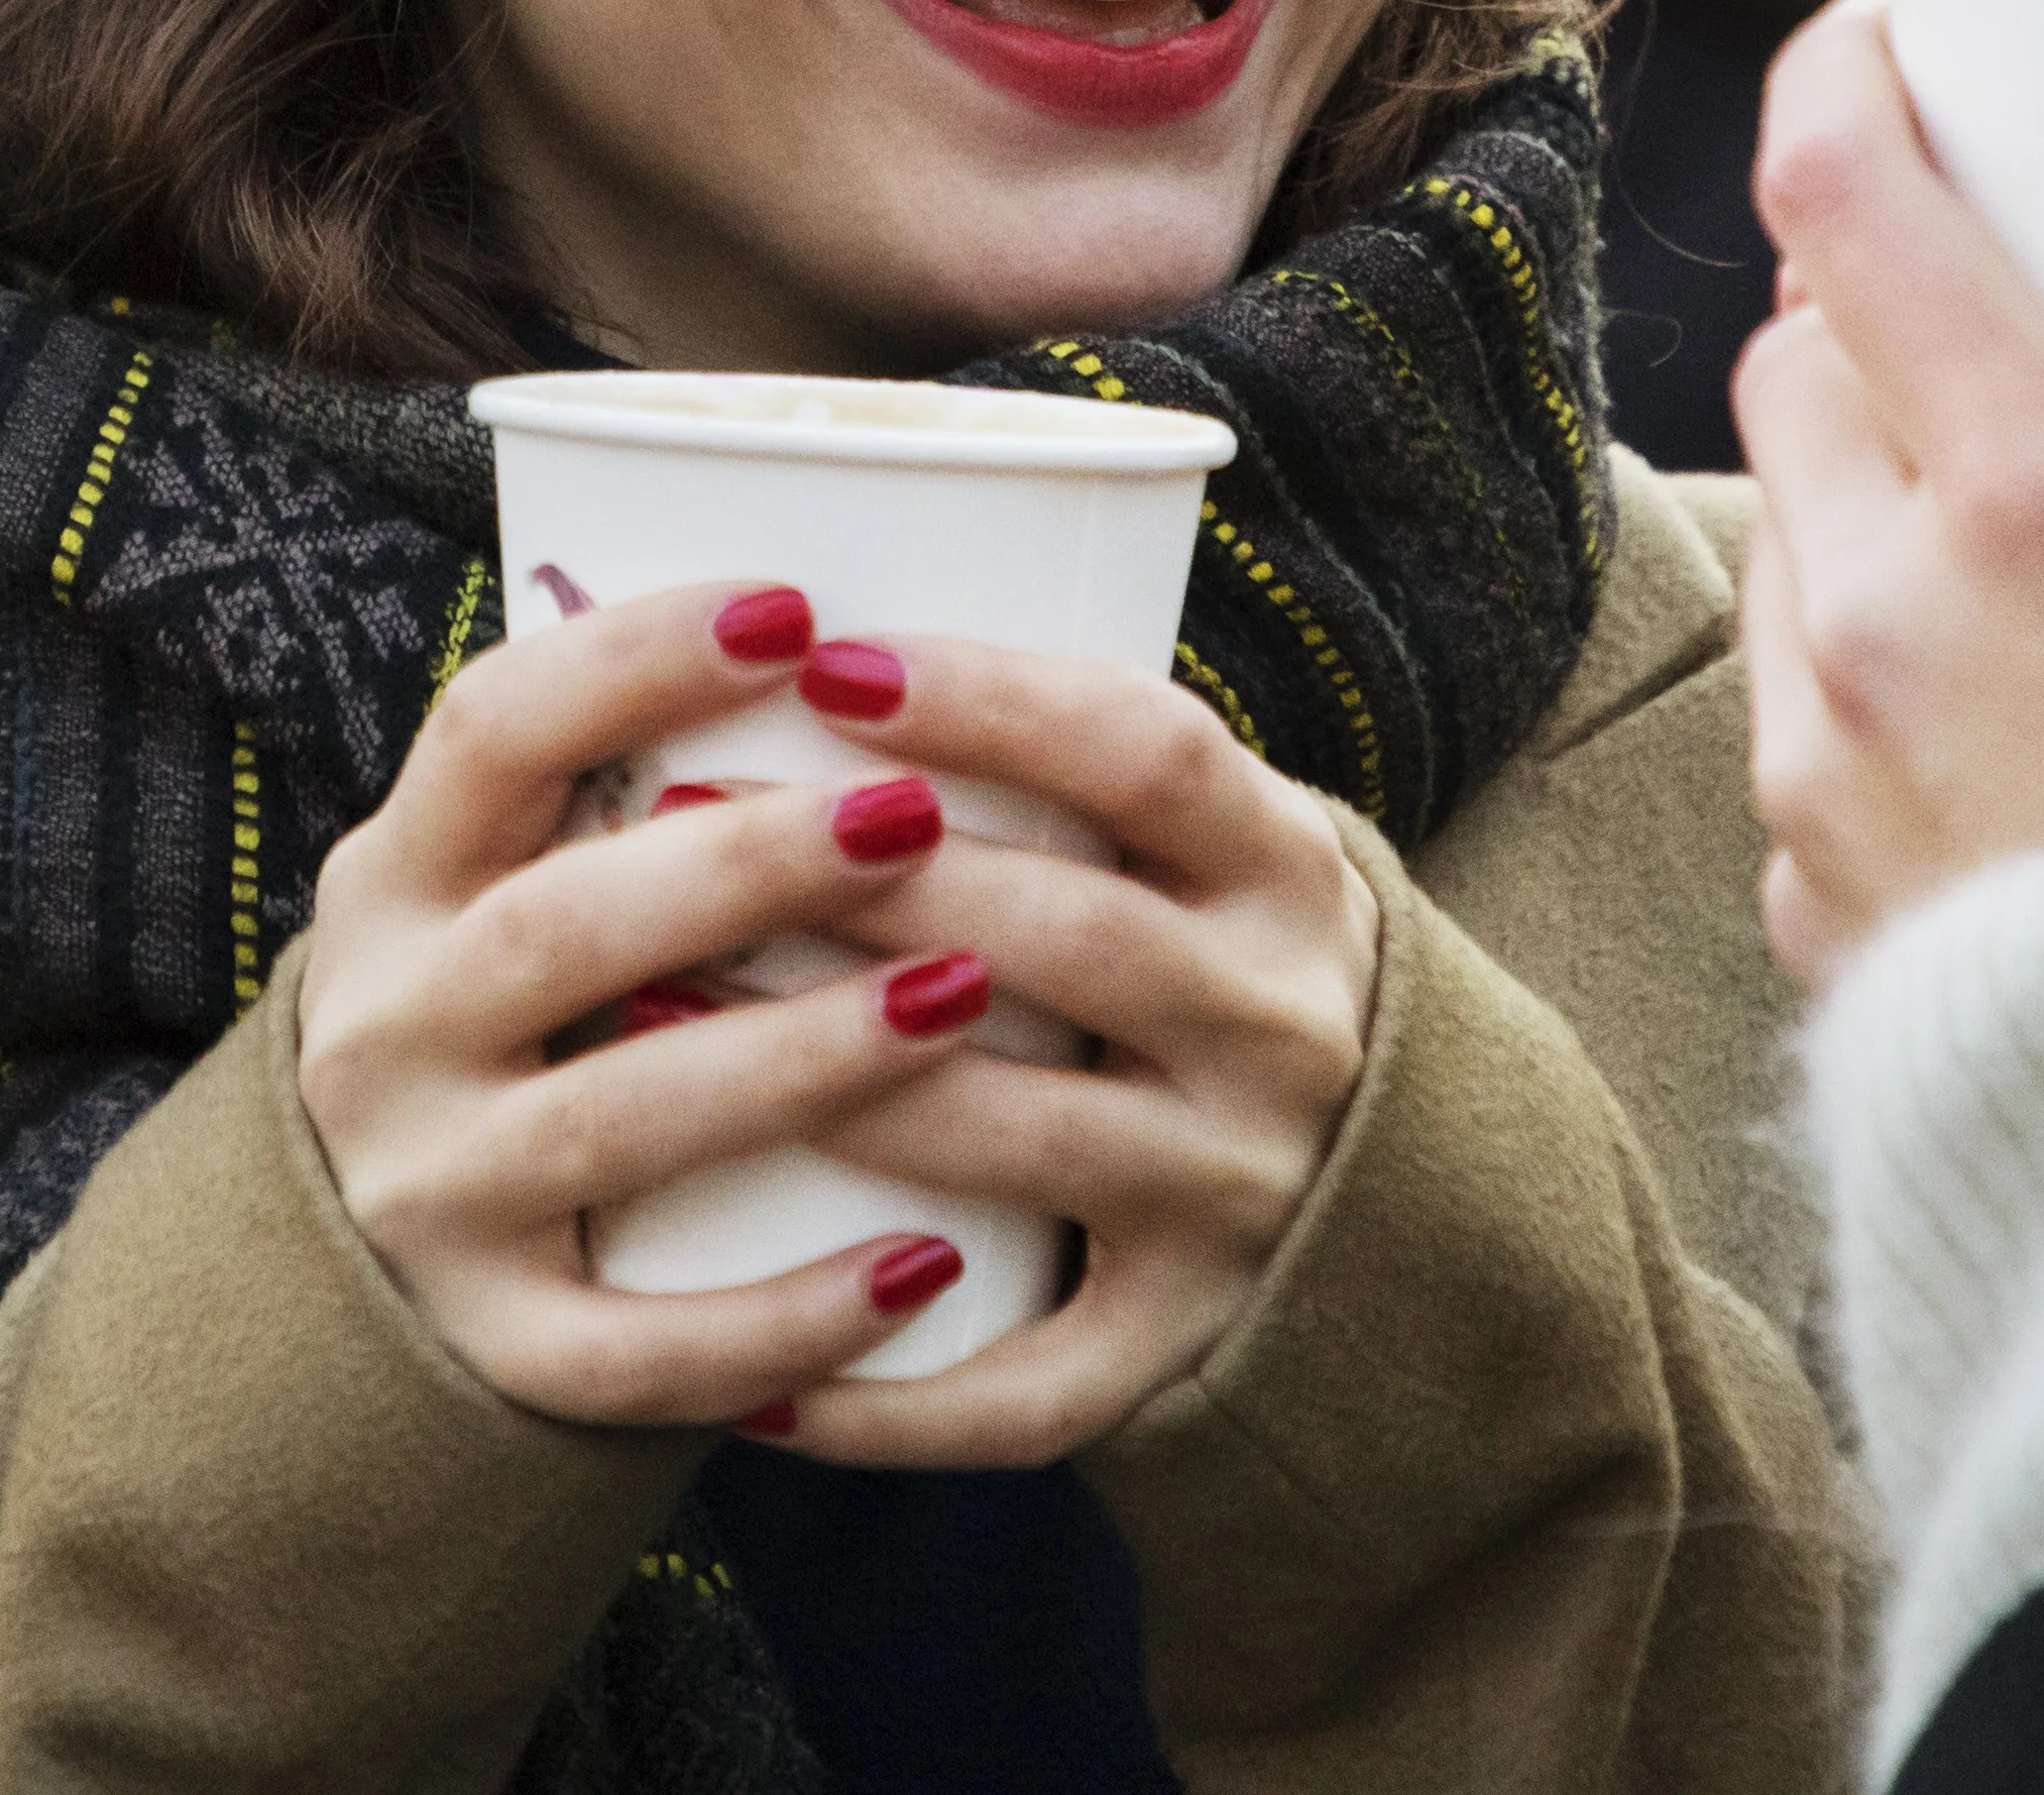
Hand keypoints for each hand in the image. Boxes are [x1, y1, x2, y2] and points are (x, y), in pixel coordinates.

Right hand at [300, 579, 1028, 1426]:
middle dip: (749, 863)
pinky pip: (641, 1344)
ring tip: (957, 1001)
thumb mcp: (494, 889)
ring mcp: (430, 1197)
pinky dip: (784, 1314)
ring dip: (798, 1058)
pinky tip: (927, 1269)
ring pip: (616, 1120)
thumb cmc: (505, 1024)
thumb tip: (856, 630)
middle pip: (564, 925)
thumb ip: (612, 795)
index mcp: (394, 881)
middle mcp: (386, 1031)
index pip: (488, 732)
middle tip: (918, 817)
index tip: (794, 607)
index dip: (632, 660)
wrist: (349, 1281)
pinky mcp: (494, 1345)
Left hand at [758, 640, 1380, 1469]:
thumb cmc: (1209, 955)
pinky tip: (736, 1381)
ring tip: (650, 1020)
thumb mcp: (1206, 842)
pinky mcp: (1180, 1339)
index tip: (830, 659)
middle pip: (1061, 937)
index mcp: (1285, 873)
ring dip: (826, 1084)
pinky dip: (884, 1398)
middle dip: (857, 878)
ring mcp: (1234, 1192)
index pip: (1154, 753)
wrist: (1393, 1189)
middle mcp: (1277, 1028)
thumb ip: (1066, 763)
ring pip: (1016, 1138)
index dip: (997, 699)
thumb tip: (796, 645)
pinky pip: (1025, 1387)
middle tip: (676, 820)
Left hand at [1732, 0, 2043, 993]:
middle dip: (1878, 296)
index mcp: (2028, 510)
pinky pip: (1803, 719)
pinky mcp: (1817, 900)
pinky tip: (2011, 698)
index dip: (1851, 77)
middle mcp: (1882, 620)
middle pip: (1798, 358)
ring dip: (1870, 480)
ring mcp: (1825, 769)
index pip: (1848, 202)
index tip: (1895, 30)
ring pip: (1788, 534)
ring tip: (2021, 494)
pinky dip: (1876, 663)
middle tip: (2009, 284)